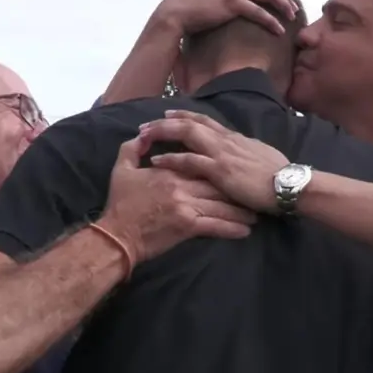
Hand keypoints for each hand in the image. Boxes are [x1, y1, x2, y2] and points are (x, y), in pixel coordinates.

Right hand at [99, 133, 256, 264]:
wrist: (116, 236)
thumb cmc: (120, 204)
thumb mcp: (121, 170)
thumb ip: (132, 149)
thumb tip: (142, 136)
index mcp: (170, 172)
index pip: (200, 164)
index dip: (219, 168)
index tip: (234, 171)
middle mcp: (182, 186)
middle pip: (217, 184)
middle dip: (237, 190)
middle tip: (253, 194)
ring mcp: (186, 206)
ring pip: (221, 205)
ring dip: (240, 211)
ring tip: (255, 214)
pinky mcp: (187, 227)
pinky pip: (215, 226)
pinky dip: (232, 229)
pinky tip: (245, 231)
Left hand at [140, 110, 288, 212]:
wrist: (289, 185)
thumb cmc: (278, 176)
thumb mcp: (260, 156)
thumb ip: (245, 152)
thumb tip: (239, 152)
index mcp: (235, 137)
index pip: (205, 120)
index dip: (184, 115)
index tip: (167, 113)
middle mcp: (225, 140)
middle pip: (190, 122)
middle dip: (165, 121)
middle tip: (145, 125)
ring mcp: (221, 153)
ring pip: (186, 134)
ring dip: (162, 133)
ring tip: (142, 136)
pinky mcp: (219, 170)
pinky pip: (189, 160)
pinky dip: (170, 158)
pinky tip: (155, 160)